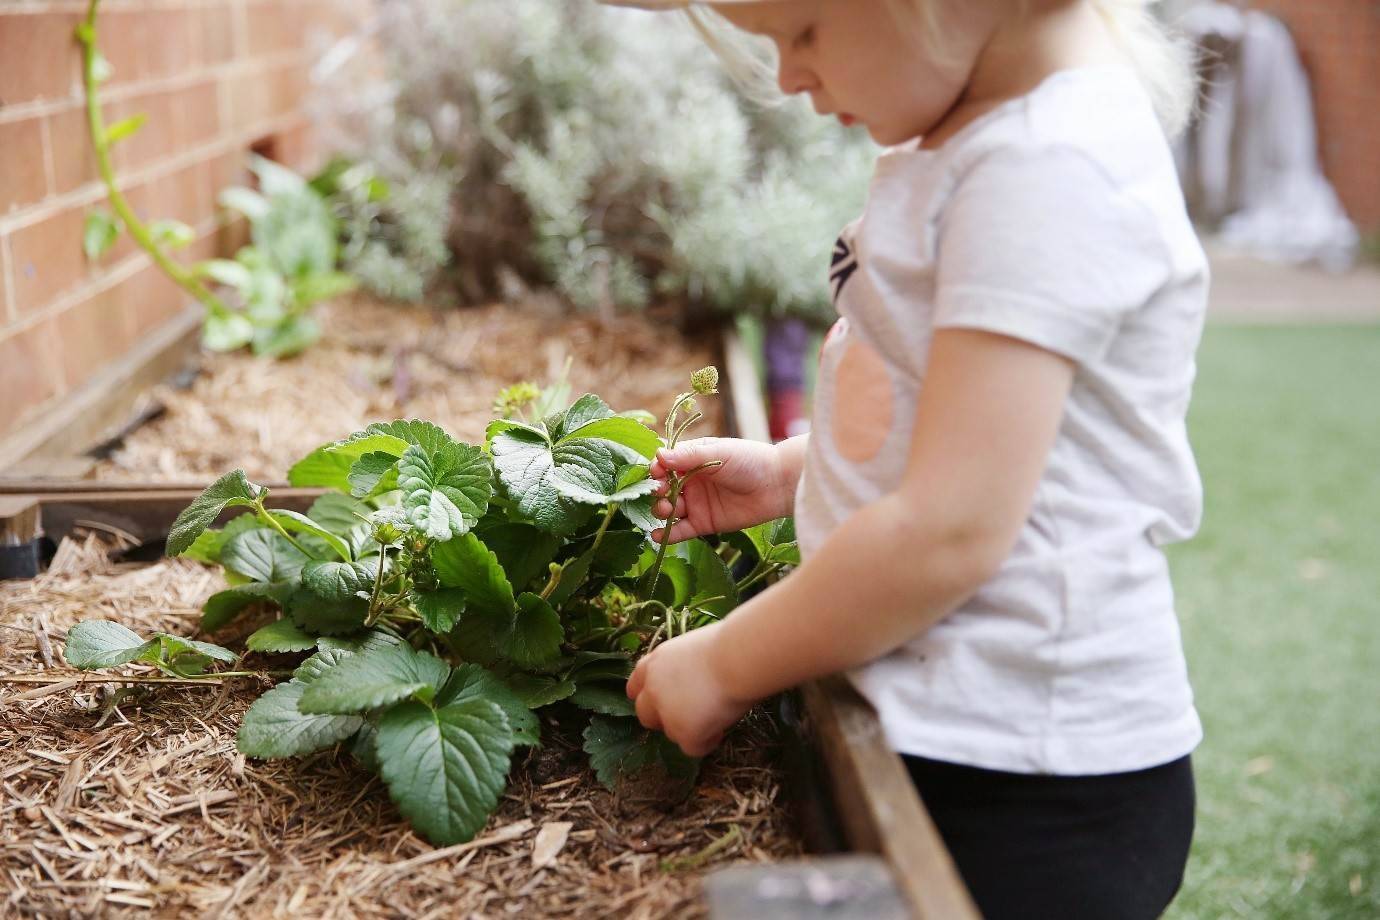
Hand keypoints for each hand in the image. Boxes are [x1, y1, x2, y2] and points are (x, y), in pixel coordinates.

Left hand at [625, 624, 755, 756]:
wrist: (738, 658)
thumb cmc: (727, 645)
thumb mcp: (692, 648)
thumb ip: (681, 668)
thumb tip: (690, 680)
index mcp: (655, 663)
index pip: (636, 685)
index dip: (649, 695)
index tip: (664, 700)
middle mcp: (653, 688)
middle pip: (645, 714)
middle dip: (663, 719)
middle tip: (690, 714)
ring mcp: (666, 713)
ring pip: (671, 733)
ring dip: (689, 729)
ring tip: (716, 715)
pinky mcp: (684, 732)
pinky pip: (693, 748)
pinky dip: (707, 742)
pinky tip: (722, 728)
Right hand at [649, 437, 789, 542]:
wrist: (777, 485)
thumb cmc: (751, 461)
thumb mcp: (719, 453)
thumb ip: (690, 455)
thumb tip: (659, 455)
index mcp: (692, 459)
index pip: (664, 464)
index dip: (657, 469)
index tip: (657, 472)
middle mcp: (690, 481)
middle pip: (663, 489)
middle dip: (658, 491)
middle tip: (662, 492)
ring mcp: (696, 503)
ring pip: (669, 510)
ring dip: (661, 510)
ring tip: (666, 510)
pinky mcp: (704, 523)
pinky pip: (680, 531)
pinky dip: (667, 534)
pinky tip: (657, 535)